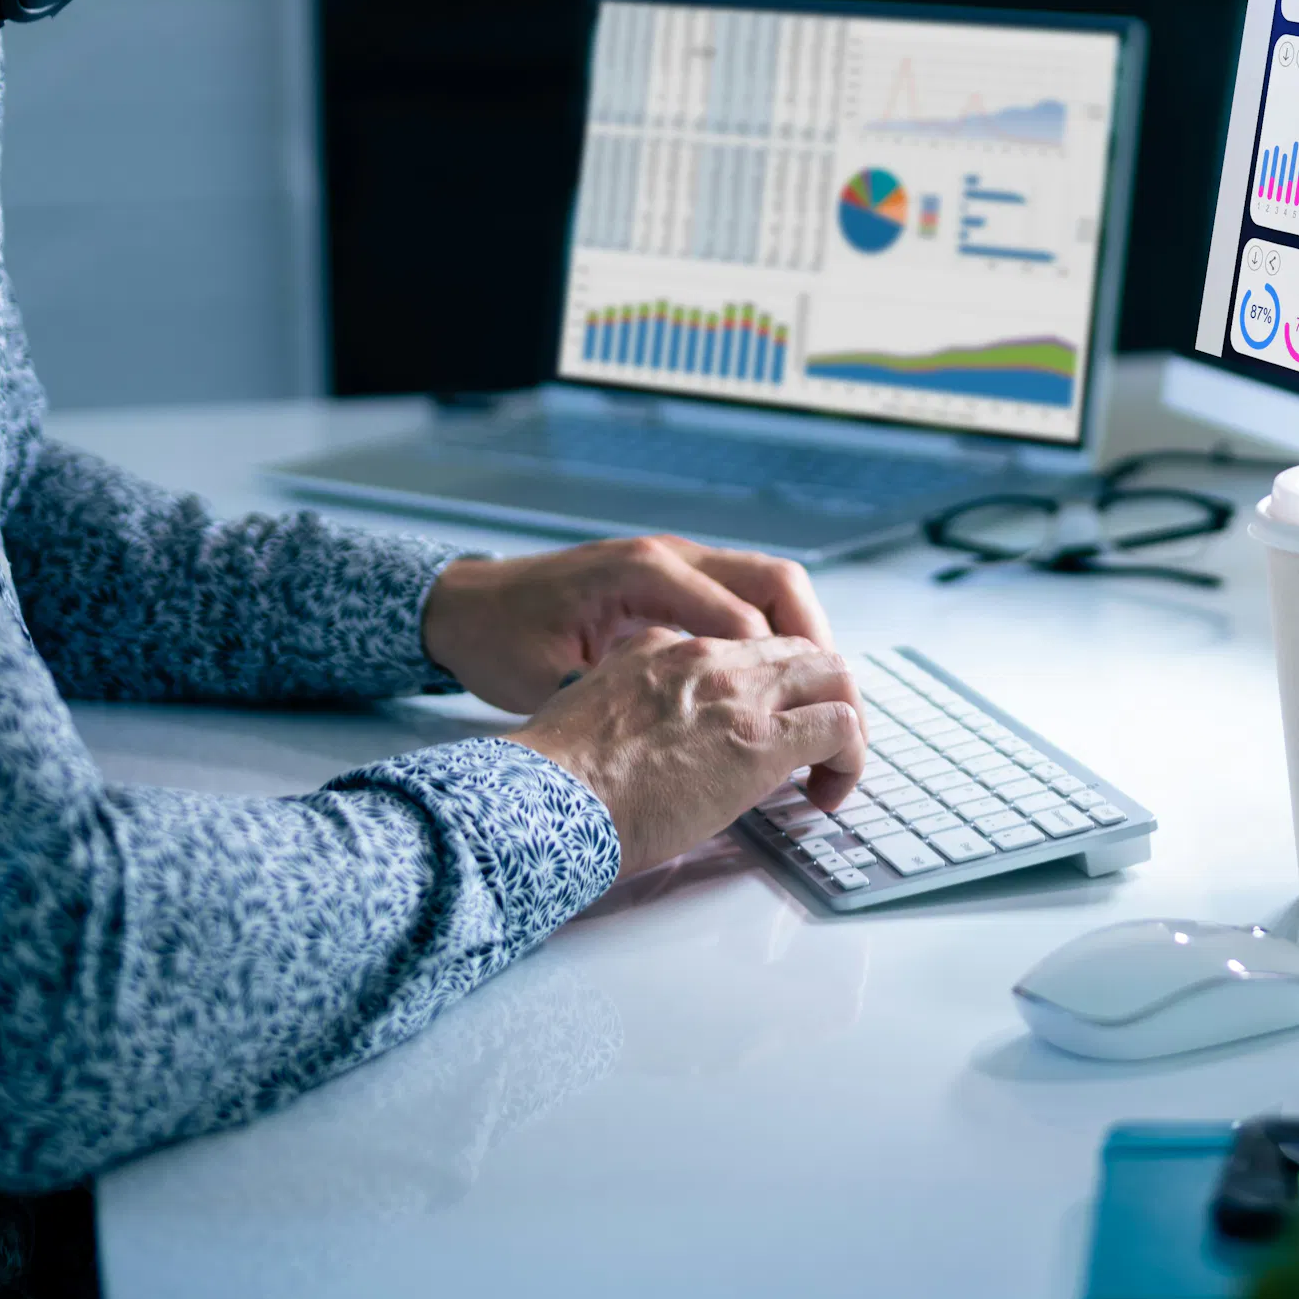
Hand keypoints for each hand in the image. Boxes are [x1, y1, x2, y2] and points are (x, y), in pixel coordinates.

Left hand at [419, 533, 830, 716]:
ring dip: (801, 637)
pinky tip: (771, 687)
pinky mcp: (670, 580)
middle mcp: (671, 556)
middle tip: (836, 708)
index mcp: (646, 573)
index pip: (745, 618)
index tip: (805, 727)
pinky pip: (742, 597)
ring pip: (769, 585)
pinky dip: (771, 635)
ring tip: (816, 701)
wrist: (461, 607)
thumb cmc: (498, 640)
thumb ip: (614, 700)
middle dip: (818, 643)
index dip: (785, 674)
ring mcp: (675, 563)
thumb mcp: (548, 678)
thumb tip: (676, 741)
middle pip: (778, 582)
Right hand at [509, 629, 866, 875]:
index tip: (765, 723)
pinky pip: (840, 728)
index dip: (766, 685)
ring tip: (831, 769)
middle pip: (798, 649)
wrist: (545, 797)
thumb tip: (644, 716)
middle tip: (817, 744)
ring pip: (832, 675)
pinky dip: (850, 757)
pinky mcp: (761, 743)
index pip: (741, 644)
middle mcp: (706, 657)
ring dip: (843, 720)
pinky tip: (827, 792)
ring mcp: (737, 695)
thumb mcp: (586, 703)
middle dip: (820, 693)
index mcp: (661, 646)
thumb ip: (626, 693)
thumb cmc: (552, 774)